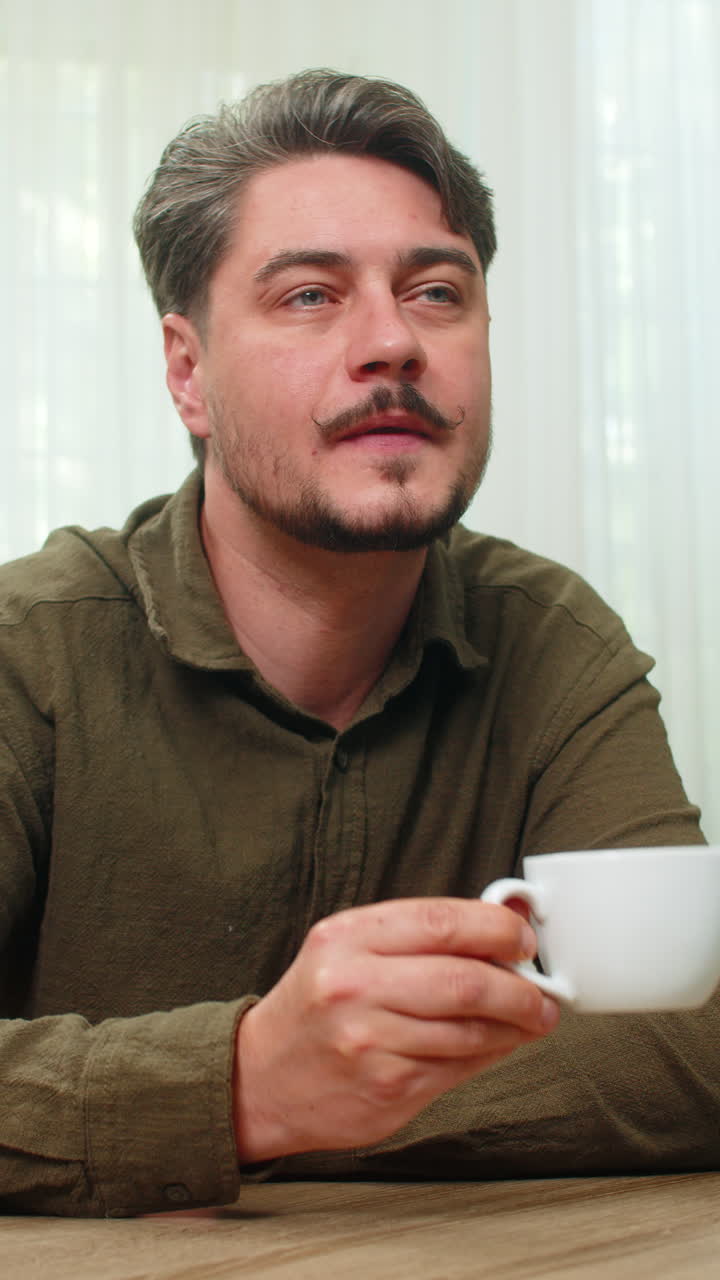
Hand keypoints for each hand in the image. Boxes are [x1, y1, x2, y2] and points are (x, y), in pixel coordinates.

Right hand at [232, 897, 559, 1161]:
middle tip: (541, 993)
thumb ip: (424, 932)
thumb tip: (508, 913)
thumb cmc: (319, 1004)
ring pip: (471, 1031)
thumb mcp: (352, 948)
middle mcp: (354, 987)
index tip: (525, 941)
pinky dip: (490, 1055)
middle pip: (465, 981)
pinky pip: (459, 1068)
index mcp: (347, 938)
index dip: (498, 930)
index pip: (443, 922)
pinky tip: (496, 1045)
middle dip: (520, 989)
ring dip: (515, 1027)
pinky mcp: (387, 1089)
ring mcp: (370, 1043)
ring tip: (530, 1020)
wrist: (260, 1078)